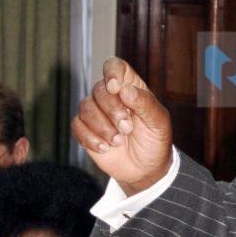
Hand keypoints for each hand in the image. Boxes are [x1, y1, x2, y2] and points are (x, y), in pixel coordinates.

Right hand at [72, 58, 172, 194]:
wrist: (145, 169)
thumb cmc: (154, 141)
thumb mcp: (158, 123)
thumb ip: (145, 103)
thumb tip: (125, 89)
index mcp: (130, 87)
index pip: (115, 67)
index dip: (112, 73)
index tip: (116, 88)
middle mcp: (110, 96)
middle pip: (99, 89)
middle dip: (112, 110)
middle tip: (127, 129)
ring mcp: (96, 112)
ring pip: (85, 107)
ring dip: (102, 127)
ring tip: (118, 141)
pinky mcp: (85, 129)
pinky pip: (77, 126)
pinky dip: (91, 138)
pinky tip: (105, 148)